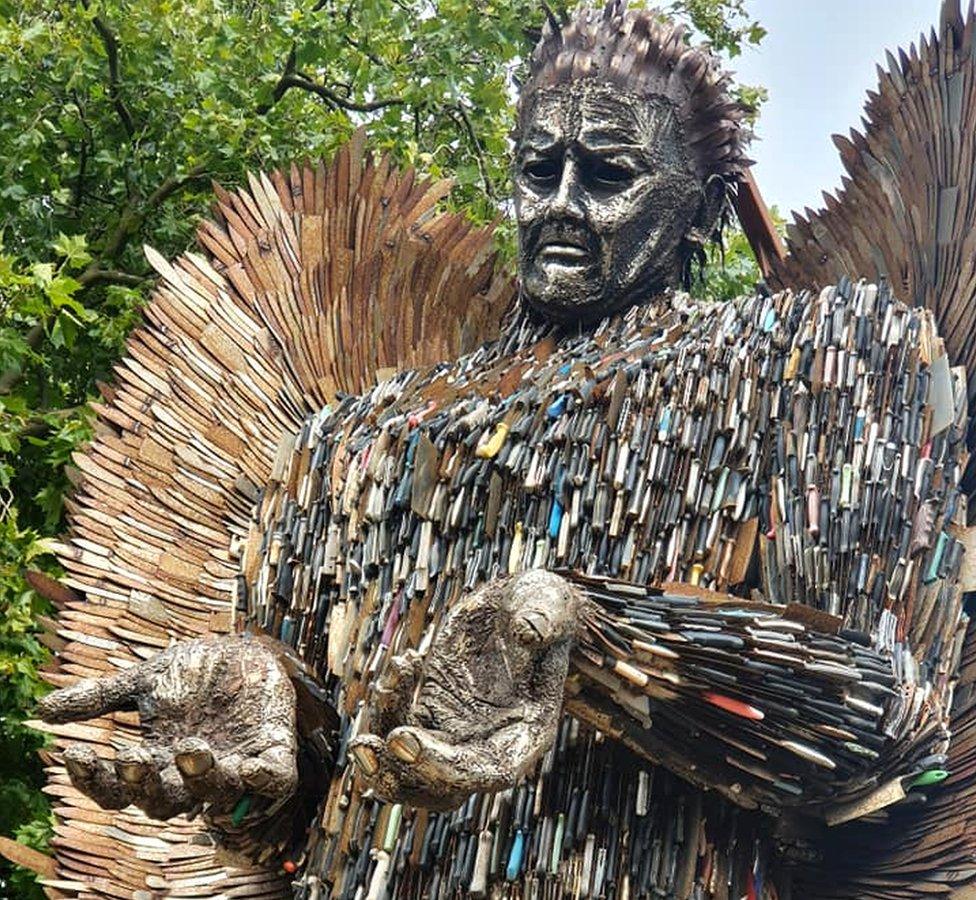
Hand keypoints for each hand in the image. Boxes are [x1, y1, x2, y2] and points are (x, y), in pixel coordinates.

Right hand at [37, 634, 297, 822]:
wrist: (248, 649)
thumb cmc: (197, 670)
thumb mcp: (147, 679)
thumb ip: (103, 696)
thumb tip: (42, 708)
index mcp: (160, 762)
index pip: (121, 792)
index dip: (97, 781)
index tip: (76, 754)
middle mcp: (195, 775)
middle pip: (163, 804)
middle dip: (146, 785)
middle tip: (133, 756)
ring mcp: (236, 766)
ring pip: (214, 796)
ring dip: (200, 778)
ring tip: (191, 747)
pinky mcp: (273, 753)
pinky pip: (273, 782)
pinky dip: (262, 781)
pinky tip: (249, 767)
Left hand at [348, 570, 584, 809]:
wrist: (516, 606)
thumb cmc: (540, 606)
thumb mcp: (548, 603)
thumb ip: (544, 618)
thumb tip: (530, 631)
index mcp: (527, 732)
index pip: (489, 772)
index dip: (445, 766)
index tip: (403, 738)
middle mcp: (490, 745)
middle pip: (444, 789)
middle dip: (400, 776)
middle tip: (366, 746)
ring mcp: (456, 734)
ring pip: (412, 770)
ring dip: (380, 755)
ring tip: (381, 689)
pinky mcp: (432, 714)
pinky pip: (399, 728)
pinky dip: (388, 706)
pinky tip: (403, 664)